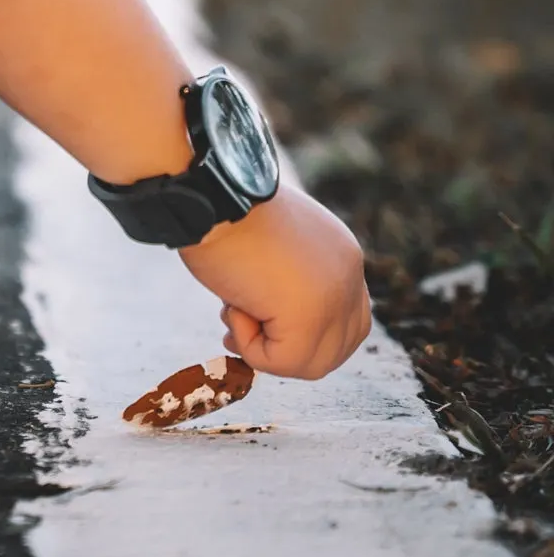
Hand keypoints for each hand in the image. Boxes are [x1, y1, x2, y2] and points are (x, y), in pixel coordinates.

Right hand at [177, 186, 370, 378]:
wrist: (208, 193)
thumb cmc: (223, 213)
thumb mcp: (272, 247)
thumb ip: (290, 280)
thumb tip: (272, 322)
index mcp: (342, 255)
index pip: (346, 319)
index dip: (303, 332)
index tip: (260, 321)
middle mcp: (349, 276)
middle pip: (334, 347)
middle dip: (285, 348)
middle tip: (237, 327)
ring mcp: (335, 297)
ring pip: (311, 363)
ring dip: (264, 348)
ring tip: (231, 308)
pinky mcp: (309, 316)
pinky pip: (283, 362)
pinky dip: (250, 347)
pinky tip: (231, 307)